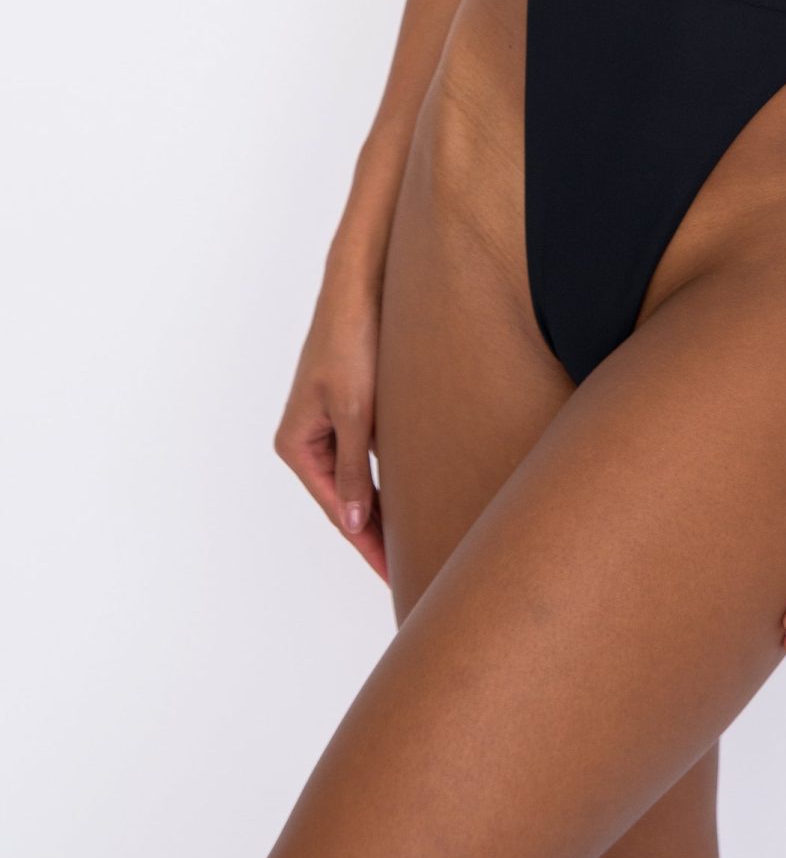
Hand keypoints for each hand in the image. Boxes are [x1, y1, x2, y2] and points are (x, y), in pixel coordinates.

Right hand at [273, 267, 388, 584]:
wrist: (362, 283)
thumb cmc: (353, 340)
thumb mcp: (355, 410)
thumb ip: (352, 468)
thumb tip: (350, 523)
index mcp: (296, 443)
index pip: (337, 510)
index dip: (368, 544)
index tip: (394, 574)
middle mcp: (309, 438)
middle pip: (347, 500)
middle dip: (377, 532)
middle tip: (414, 567)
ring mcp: (331, 423)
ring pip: (361, 478)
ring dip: (385, 505)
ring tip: (418, 539)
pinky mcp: (353, 406)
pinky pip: (371, 454)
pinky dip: (390, 475)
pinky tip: (415, 493)